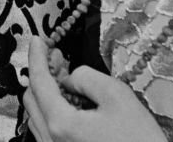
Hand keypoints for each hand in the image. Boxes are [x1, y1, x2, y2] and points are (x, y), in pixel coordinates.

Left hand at [24, 38, 166, 141]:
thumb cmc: (140, 141)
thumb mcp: (118, 97)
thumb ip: (87, 77)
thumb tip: (70, 77)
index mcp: (61, 124)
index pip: (39, 81)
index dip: (36, 56)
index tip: (37, 40)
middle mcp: (51, 140)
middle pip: (32, 98)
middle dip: (42, 72)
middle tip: (56, 56)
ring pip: (38, 114)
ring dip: (47, 91)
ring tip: (65, 76)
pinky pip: (48, 129)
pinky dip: (53, 109)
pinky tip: (71, 100)